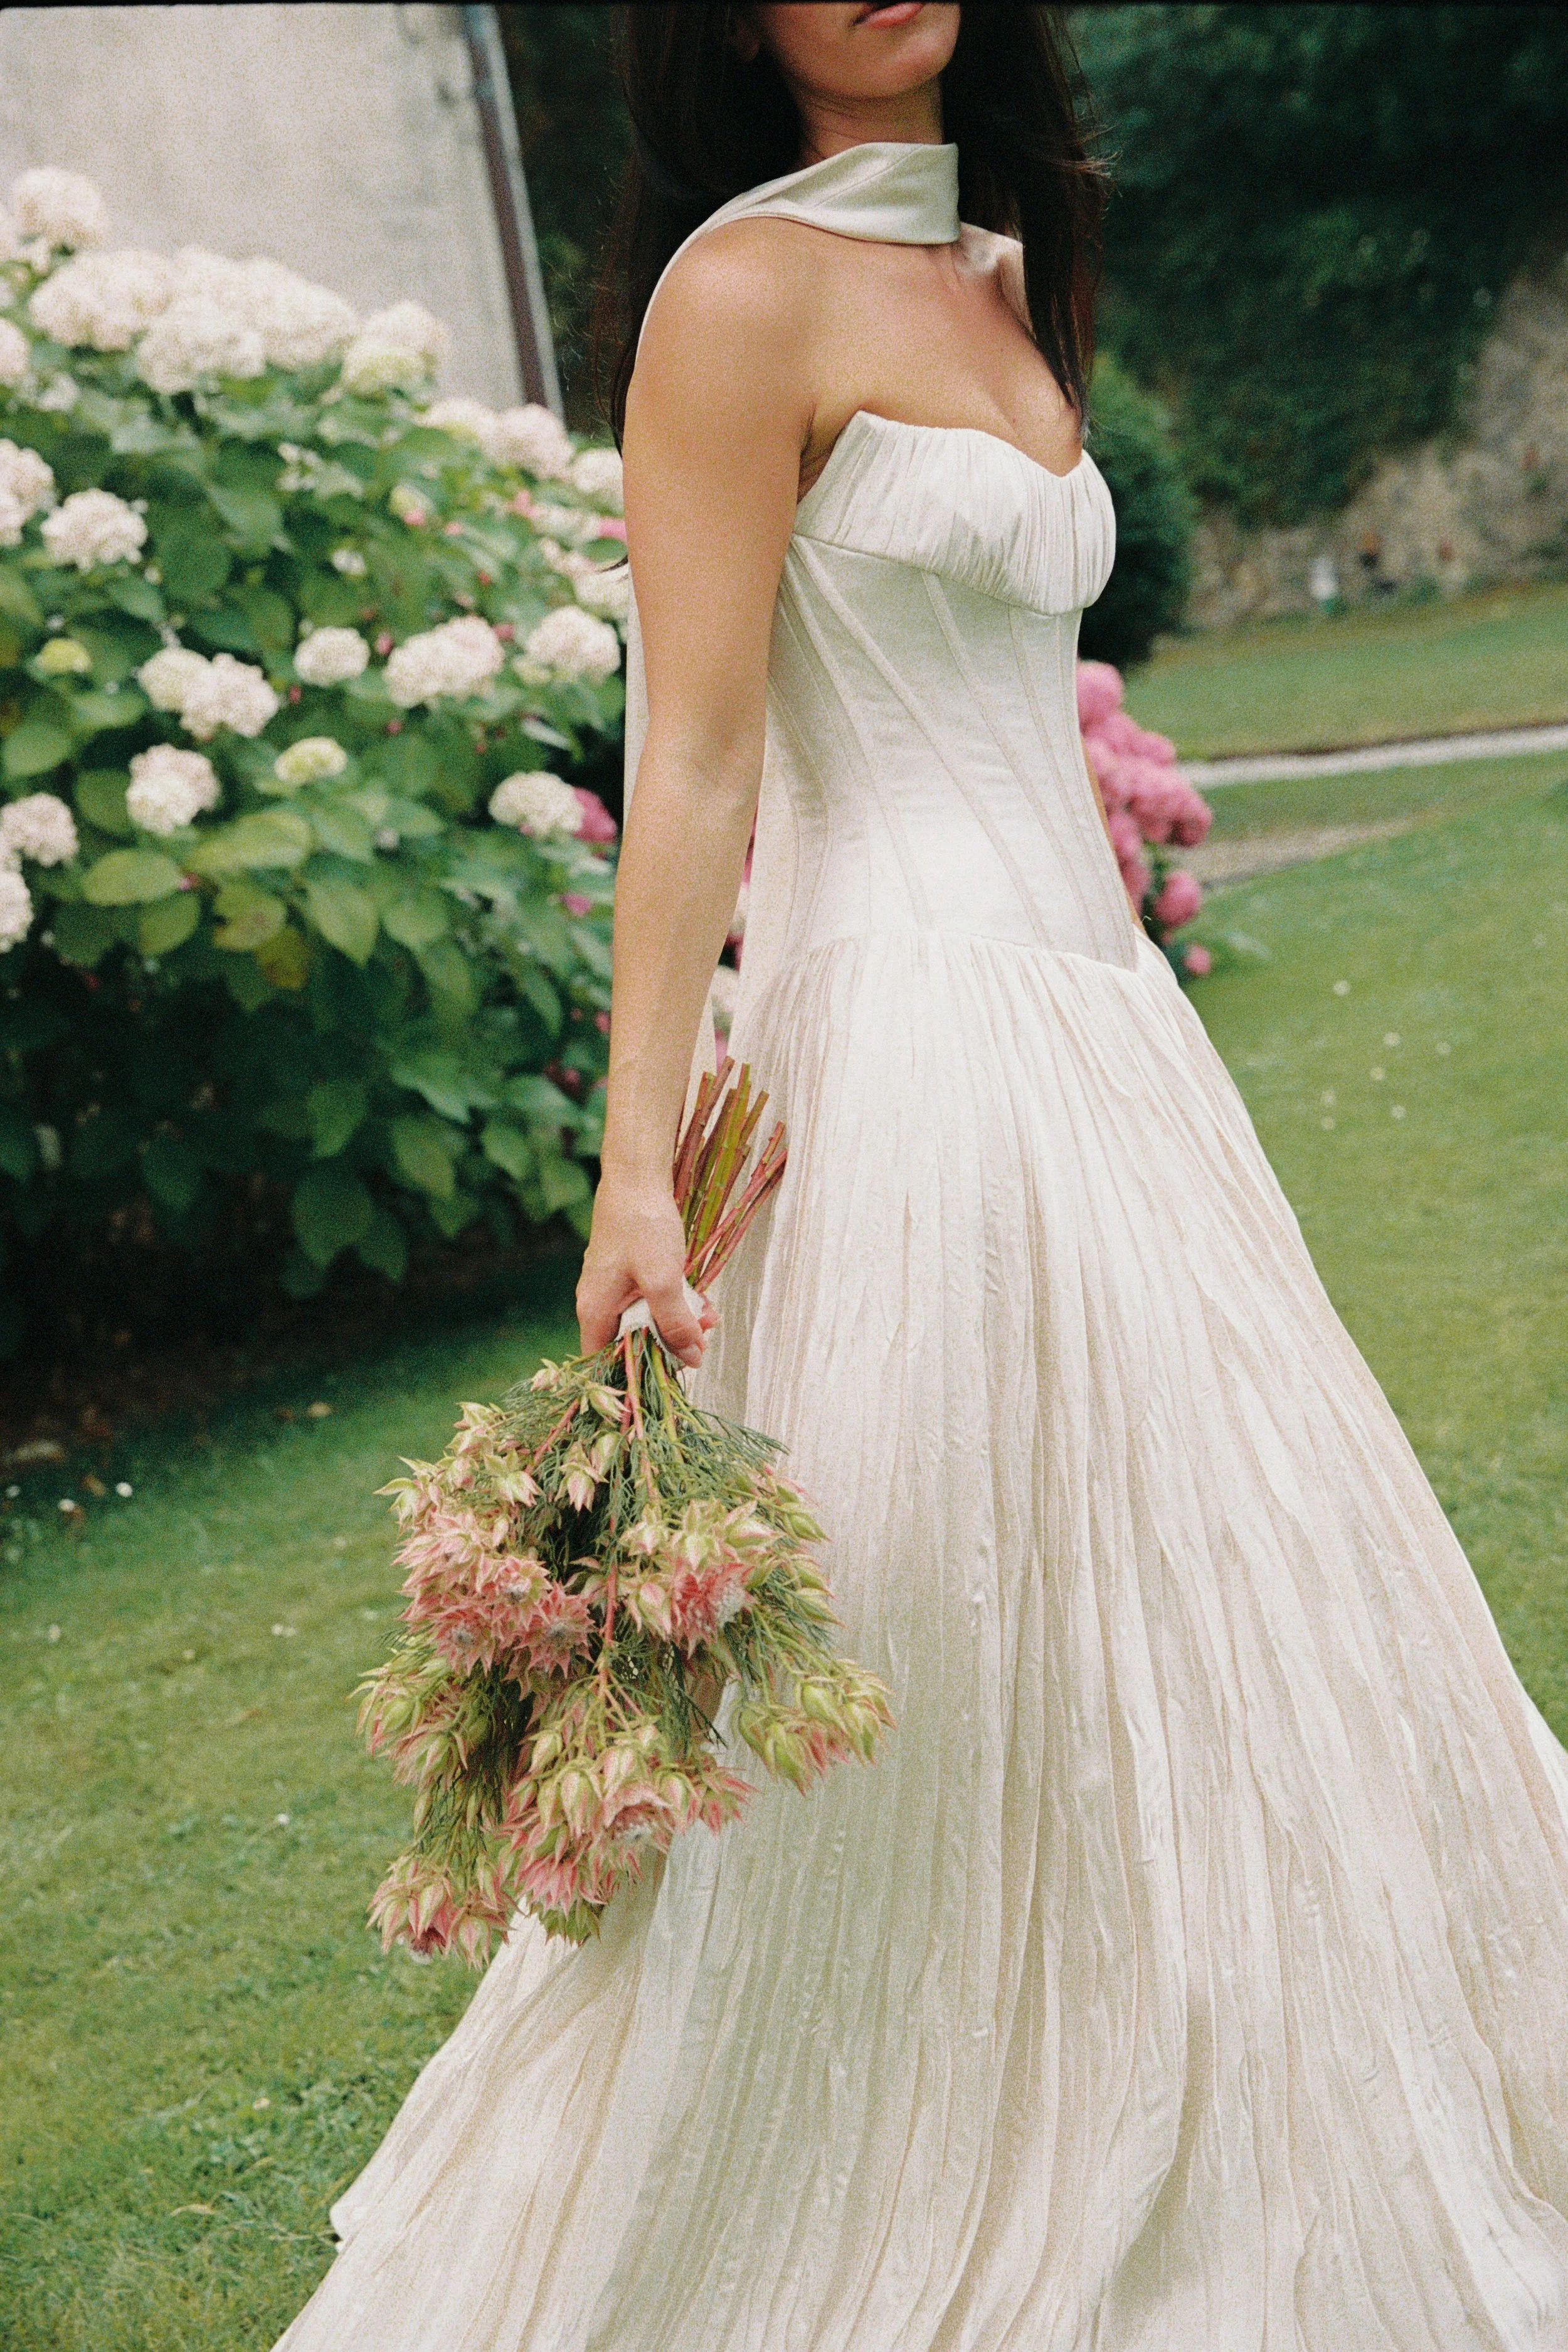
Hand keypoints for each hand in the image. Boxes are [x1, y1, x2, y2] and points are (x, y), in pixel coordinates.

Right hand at [576, 1171, 717, 1366]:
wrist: (637, 1176)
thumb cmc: (642, 1225)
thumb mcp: (662, 1280)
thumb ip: (675, 1323)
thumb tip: (690, 1359)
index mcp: (595, 1312)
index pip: (605, 1365)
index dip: (635, 1377)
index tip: (670, 1380)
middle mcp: (598, 1304)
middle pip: (631, 1344)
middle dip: (669, 1345)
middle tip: (702, 1341)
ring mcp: (613, 1287)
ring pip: (647, 1321)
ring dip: (679, 1323)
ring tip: (709, 1317)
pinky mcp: (629, 1273)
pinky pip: (652, 1300)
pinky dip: (676, 1303)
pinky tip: (702, 1300)